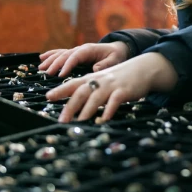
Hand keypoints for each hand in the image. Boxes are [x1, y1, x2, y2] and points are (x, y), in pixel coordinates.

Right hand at [38, 42, 129, 76]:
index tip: (60, 75)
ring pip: (60, 54)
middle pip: (65, 55)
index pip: (75, 57)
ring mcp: (77, 51)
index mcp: (89, 49)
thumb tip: (95, 69)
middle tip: (47, 74)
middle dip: (55, 64)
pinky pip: (61, 53)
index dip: (67, 65)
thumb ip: (105, 64)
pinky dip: (51, 55)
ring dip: (50, 60)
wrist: (117, 49)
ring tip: (40, 68)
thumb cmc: (116, 55)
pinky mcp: (75, 54)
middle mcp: (81, 49)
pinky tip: (41, 58)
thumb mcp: (114, 60)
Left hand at [46, 53, 177, 122]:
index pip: (73, 84)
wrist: (142, 69)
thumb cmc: (119, 79)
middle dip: (70, 106)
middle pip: (82, 92)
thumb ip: (89, 92)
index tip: (48, 97)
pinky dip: (110, 109)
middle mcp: (100, 81)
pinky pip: (116, 100)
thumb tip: (74, 108)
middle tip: (62, 120)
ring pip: (97, 96)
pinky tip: (105, 118)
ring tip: (80, 122)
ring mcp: (112, 85)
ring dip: (87, 109)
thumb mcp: (102, 82)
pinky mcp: (124, 91)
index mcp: (92, 78)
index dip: (60, 90)